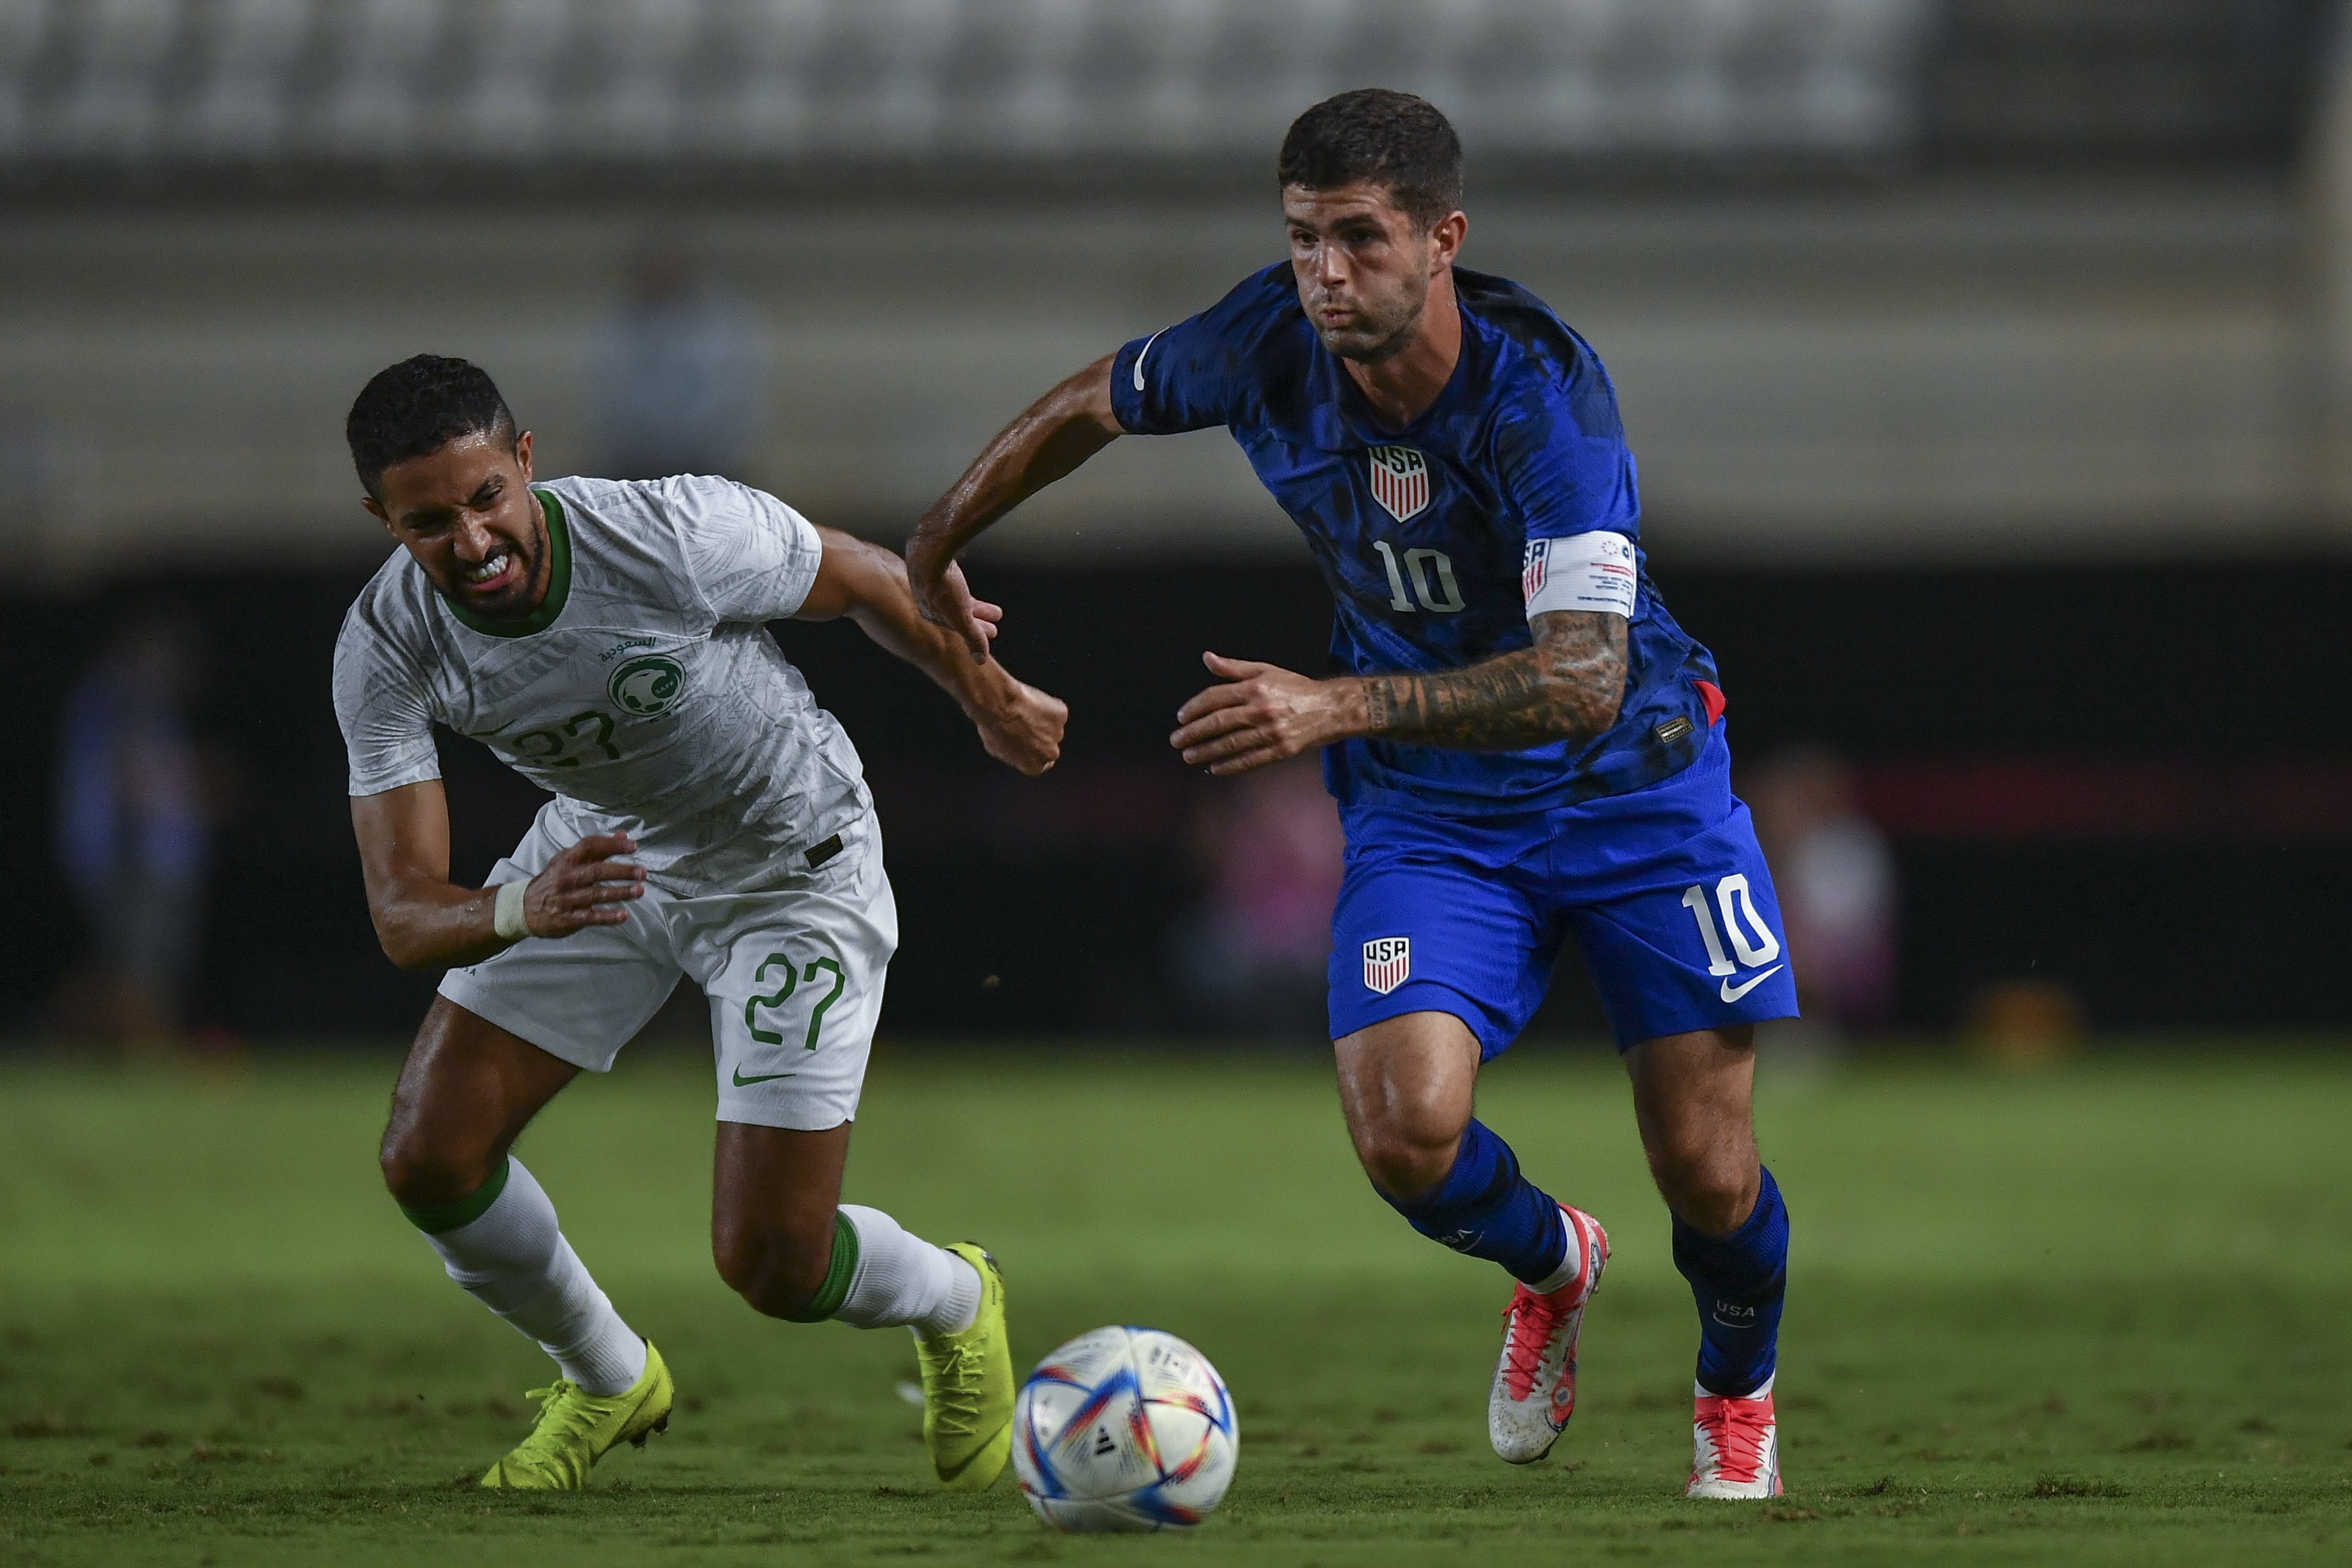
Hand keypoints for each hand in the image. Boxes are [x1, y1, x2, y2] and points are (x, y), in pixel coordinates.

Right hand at [521, 833, 645, 936]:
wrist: (523, 908)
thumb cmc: (552, 882)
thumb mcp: (568, 861)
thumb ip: (597, 850)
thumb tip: (623, 835)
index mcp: (566, 860)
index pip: (589, 847)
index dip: (611, 845)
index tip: (632, 846)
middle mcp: (565, 878)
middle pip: (596, 871)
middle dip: (621, 871)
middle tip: (641, 872)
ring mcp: (565, 899)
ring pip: (595, 894)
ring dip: (619, 892)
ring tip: (639, 890)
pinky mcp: (566, 919)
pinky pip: (589, 917)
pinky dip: (607, 917)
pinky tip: (623, 915)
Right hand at [905, 540, 1000, 663]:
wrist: (930, 552)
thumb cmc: (942, 586)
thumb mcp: (962, 617)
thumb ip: (972, 637)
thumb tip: (980, 660)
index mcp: (930, 614)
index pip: (956, 628)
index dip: (975, 632)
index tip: (991, 633)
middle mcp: (927, 599)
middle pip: (958, 613)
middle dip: (978, 620)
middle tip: (996, 622)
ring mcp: (930, 580)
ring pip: (958, 598)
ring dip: (978, 607)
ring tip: (995, 611)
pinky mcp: (935, 564)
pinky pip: (953, 580)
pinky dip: (964, 587)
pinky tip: (971, 585)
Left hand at [969, 676, 1067, 776]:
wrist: (1001, 706)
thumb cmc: (994, 727)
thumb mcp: (997, 748)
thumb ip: (1013, 752)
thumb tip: (1014, 747)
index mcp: (1034, 767)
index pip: (1041, 764)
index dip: (1035, 751)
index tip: (1030, 741)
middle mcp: (1050, 754)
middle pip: (1050, 746)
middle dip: (1042, 736)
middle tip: (1026, 723)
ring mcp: (1058, 733)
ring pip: (1053, 726)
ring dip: (1043, 720)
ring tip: (1024, 710)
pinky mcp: (1061, 715)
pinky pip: (1055, 710)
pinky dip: (1047, 705)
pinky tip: (1031, 701)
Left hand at [1171, 652, 1359, 775]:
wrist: (1331, 708)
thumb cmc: (1295, 688)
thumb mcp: (1265, 671)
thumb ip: (1234, 668)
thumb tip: (1207, 658)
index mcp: (1256, 687)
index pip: (1216, 698)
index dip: (1195, 708)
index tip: (1181, 717)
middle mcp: (1262, 709)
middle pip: (1219, 723)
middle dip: (1193, 733)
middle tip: (1176, 740)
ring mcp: (1271, 732)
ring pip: (1231, 744)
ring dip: (1206, 751)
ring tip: (1188, 756)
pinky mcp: (1281, 751)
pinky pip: (1250, 760)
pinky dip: (1230, 765)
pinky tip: (1214, 768)